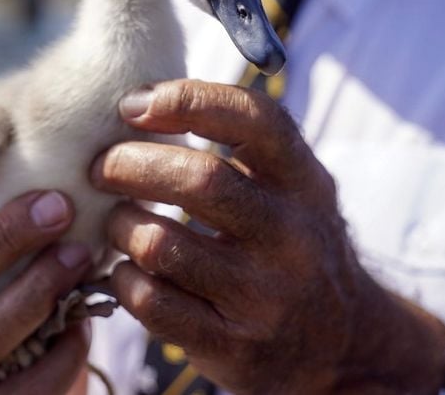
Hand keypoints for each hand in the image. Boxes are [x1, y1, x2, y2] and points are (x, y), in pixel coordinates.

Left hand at [91, 80, 444, 393]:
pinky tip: (127, 269)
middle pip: (198, 179)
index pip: (252, 119)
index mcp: (305, 182)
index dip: (185, 99)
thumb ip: (245, 149)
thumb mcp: (296, 190)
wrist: (343, 343)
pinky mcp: (234, 345)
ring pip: (162, 245)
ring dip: (120, 225)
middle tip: (102, 167)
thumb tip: (143, 105)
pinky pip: (152, 303)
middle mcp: (291, 235)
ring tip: (116, 220)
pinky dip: (123, 279)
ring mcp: (264, 295)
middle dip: (130, 164)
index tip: (133, 105)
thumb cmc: (295, 247)